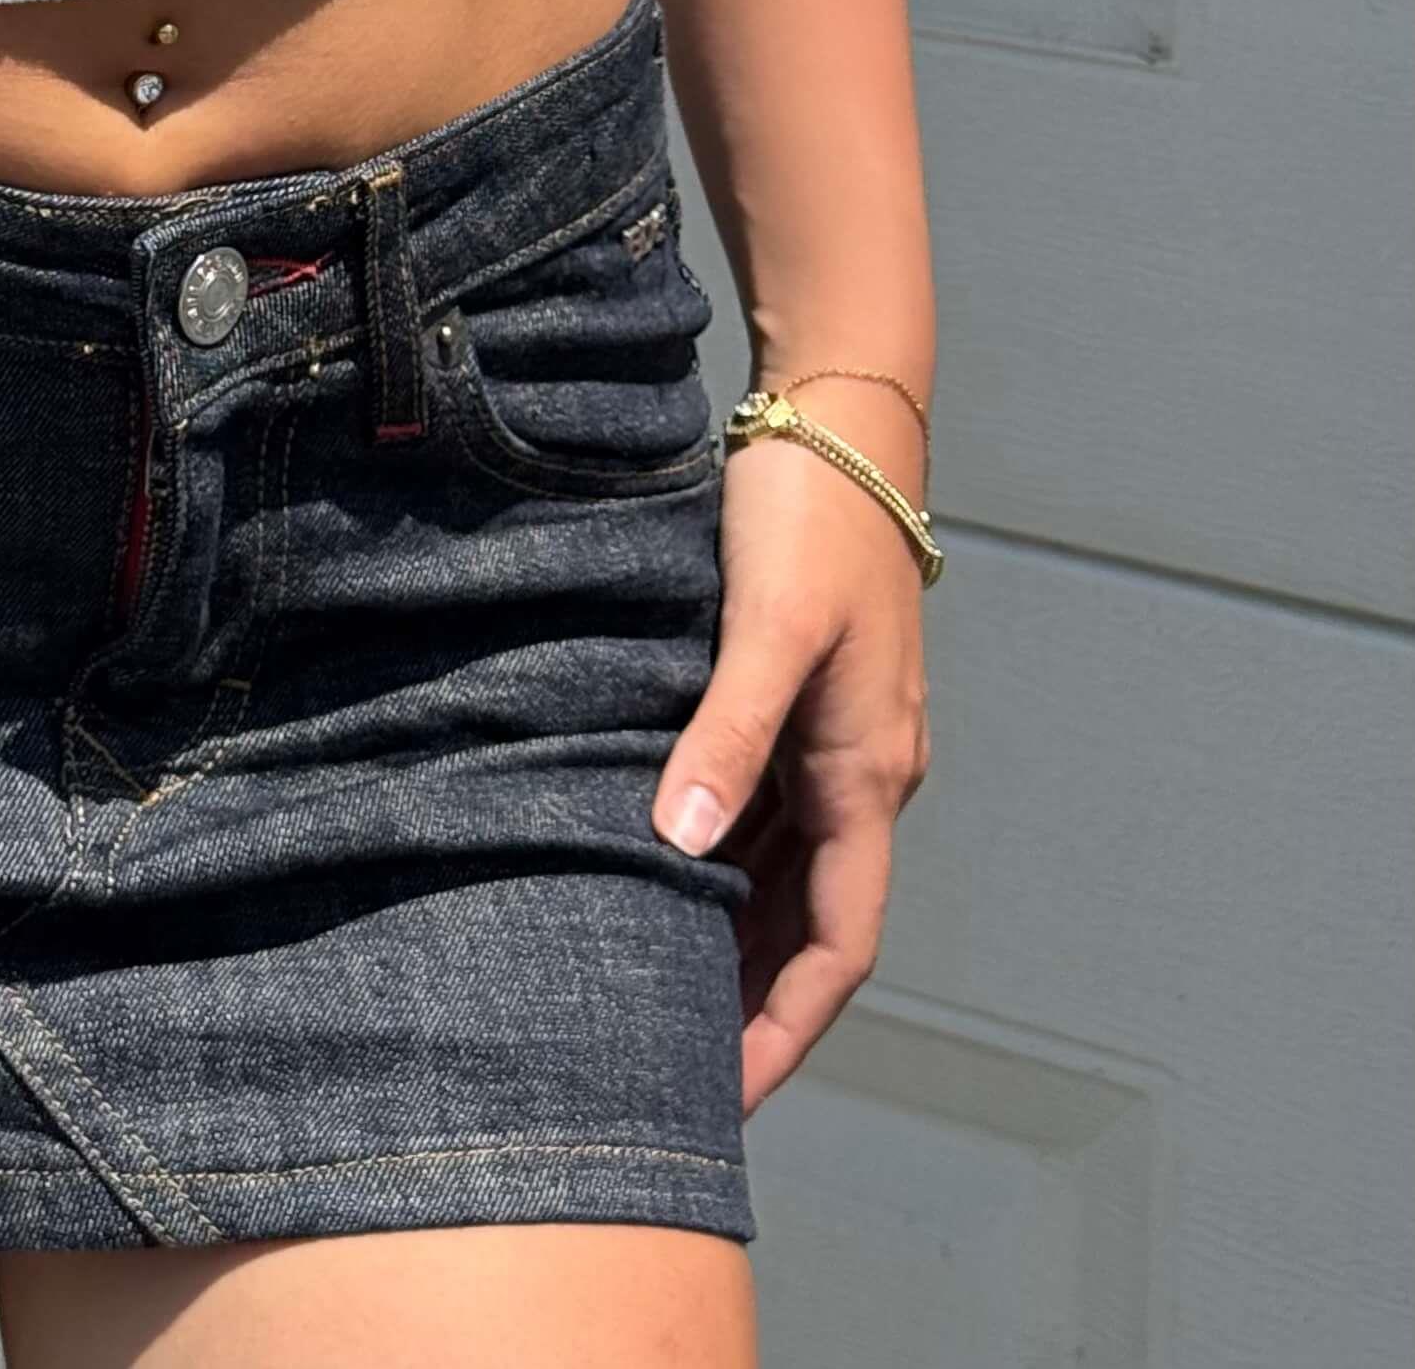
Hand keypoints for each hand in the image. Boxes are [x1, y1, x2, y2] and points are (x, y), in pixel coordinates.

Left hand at [650, 387, 932, 1108]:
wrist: (841, 421)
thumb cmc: (809, 517)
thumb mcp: (769, 626)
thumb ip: (726, 731)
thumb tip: (679, 843)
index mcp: (868, 773)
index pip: (838, 945)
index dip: (786, 1027)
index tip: (727, 1098)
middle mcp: (861, 772)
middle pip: (811, 925)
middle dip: (751, 1004)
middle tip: (668, 1075)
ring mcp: (832, 737)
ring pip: (783, 872)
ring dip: (729, 935)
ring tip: (650, 997)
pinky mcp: (799, 697)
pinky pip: (761, 808)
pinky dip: (718, 856)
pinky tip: (651, 872)